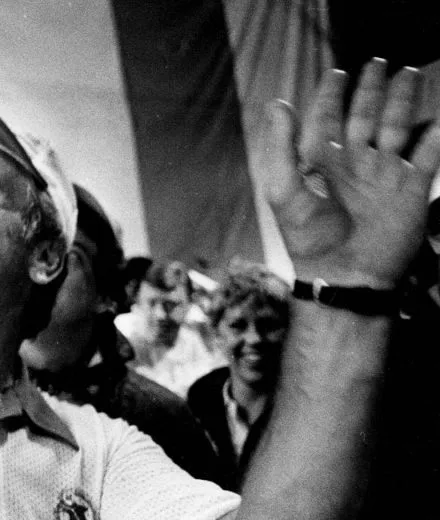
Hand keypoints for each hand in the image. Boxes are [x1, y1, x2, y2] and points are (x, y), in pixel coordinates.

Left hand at [266, 58, 439, 288]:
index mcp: (322, 163)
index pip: (326, 120)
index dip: (330, 96)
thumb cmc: (309, 239)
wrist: (346, 275)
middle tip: (378, 63)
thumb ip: (280, 148)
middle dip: (372, 90)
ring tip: (410, 73)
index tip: (336, 73)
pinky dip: (436, 134)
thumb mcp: (284, 192)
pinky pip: (429, 154)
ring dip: (404, 100)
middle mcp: (354, 164)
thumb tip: (277, 103)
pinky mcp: (411, 189)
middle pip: (365, 116)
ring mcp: (384, 174)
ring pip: (397, 126)